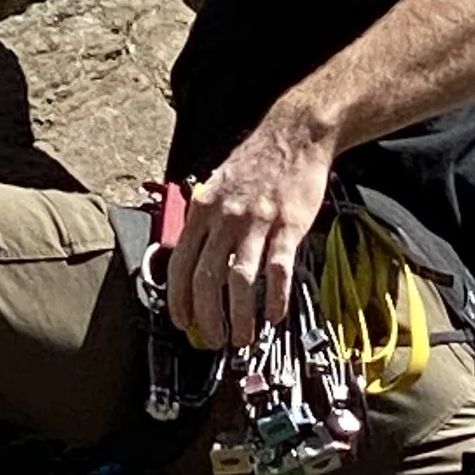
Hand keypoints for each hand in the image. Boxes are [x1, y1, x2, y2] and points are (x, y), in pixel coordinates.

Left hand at [171, 101, 335, 349]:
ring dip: (239, 317)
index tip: (182, 322)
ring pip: (240, 282)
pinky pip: (278, 270)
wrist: (295, 135)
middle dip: (207, 318)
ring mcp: (257, 223)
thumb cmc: (256, 162)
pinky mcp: (288, 226)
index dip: (179, 299)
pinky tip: (273, 315)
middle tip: (213, 339)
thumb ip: (204, 222)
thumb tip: (190, 260)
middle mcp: (225, 218)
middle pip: (207, 280)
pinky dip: (274, 298)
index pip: (181, 264)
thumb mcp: (216, 185)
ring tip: (242, 338)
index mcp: (202, 210)